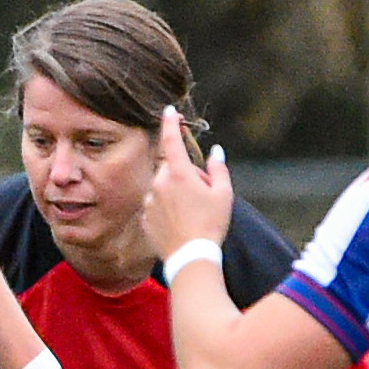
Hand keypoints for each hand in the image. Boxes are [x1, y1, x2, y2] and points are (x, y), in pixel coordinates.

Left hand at [143, 106, 234, 257]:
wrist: (190, 258)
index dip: (170, 122)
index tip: (169, 111)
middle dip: (185, 173)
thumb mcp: (223, 194)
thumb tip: (215, 151)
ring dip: (175, 192)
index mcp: (178, 172)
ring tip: (192, 214)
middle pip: (171, 167)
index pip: (171, 139)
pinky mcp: (145, 217)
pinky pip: (157, 204)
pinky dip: (167, 208)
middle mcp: (159, 182)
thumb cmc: (210, 225)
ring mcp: (150, 200)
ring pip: (163, 186)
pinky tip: (180, 223)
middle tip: (203, 193)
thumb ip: (218, 168)